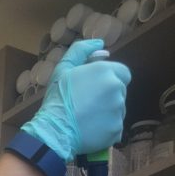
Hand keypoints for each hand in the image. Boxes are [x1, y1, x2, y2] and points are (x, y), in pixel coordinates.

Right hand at [21, 39, 130, 160]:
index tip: (94, 90)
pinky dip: (106, 130)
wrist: (53, 132)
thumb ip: (81, 50)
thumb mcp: (63, 69)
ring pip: (118, 110)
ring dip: (107, 114)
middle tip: (87, 106)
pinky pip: (115, 128)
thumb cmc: (57, 99)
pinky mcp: (117, 130)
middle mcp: (117, 88)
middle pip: (120, 92)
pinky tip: (90, 131)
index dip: (109, 80)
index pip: (122, 73)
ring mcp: (119, 110)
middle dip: (108, 97)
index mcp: (106, 71)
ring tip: (87, 120)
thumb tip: (100, 44)